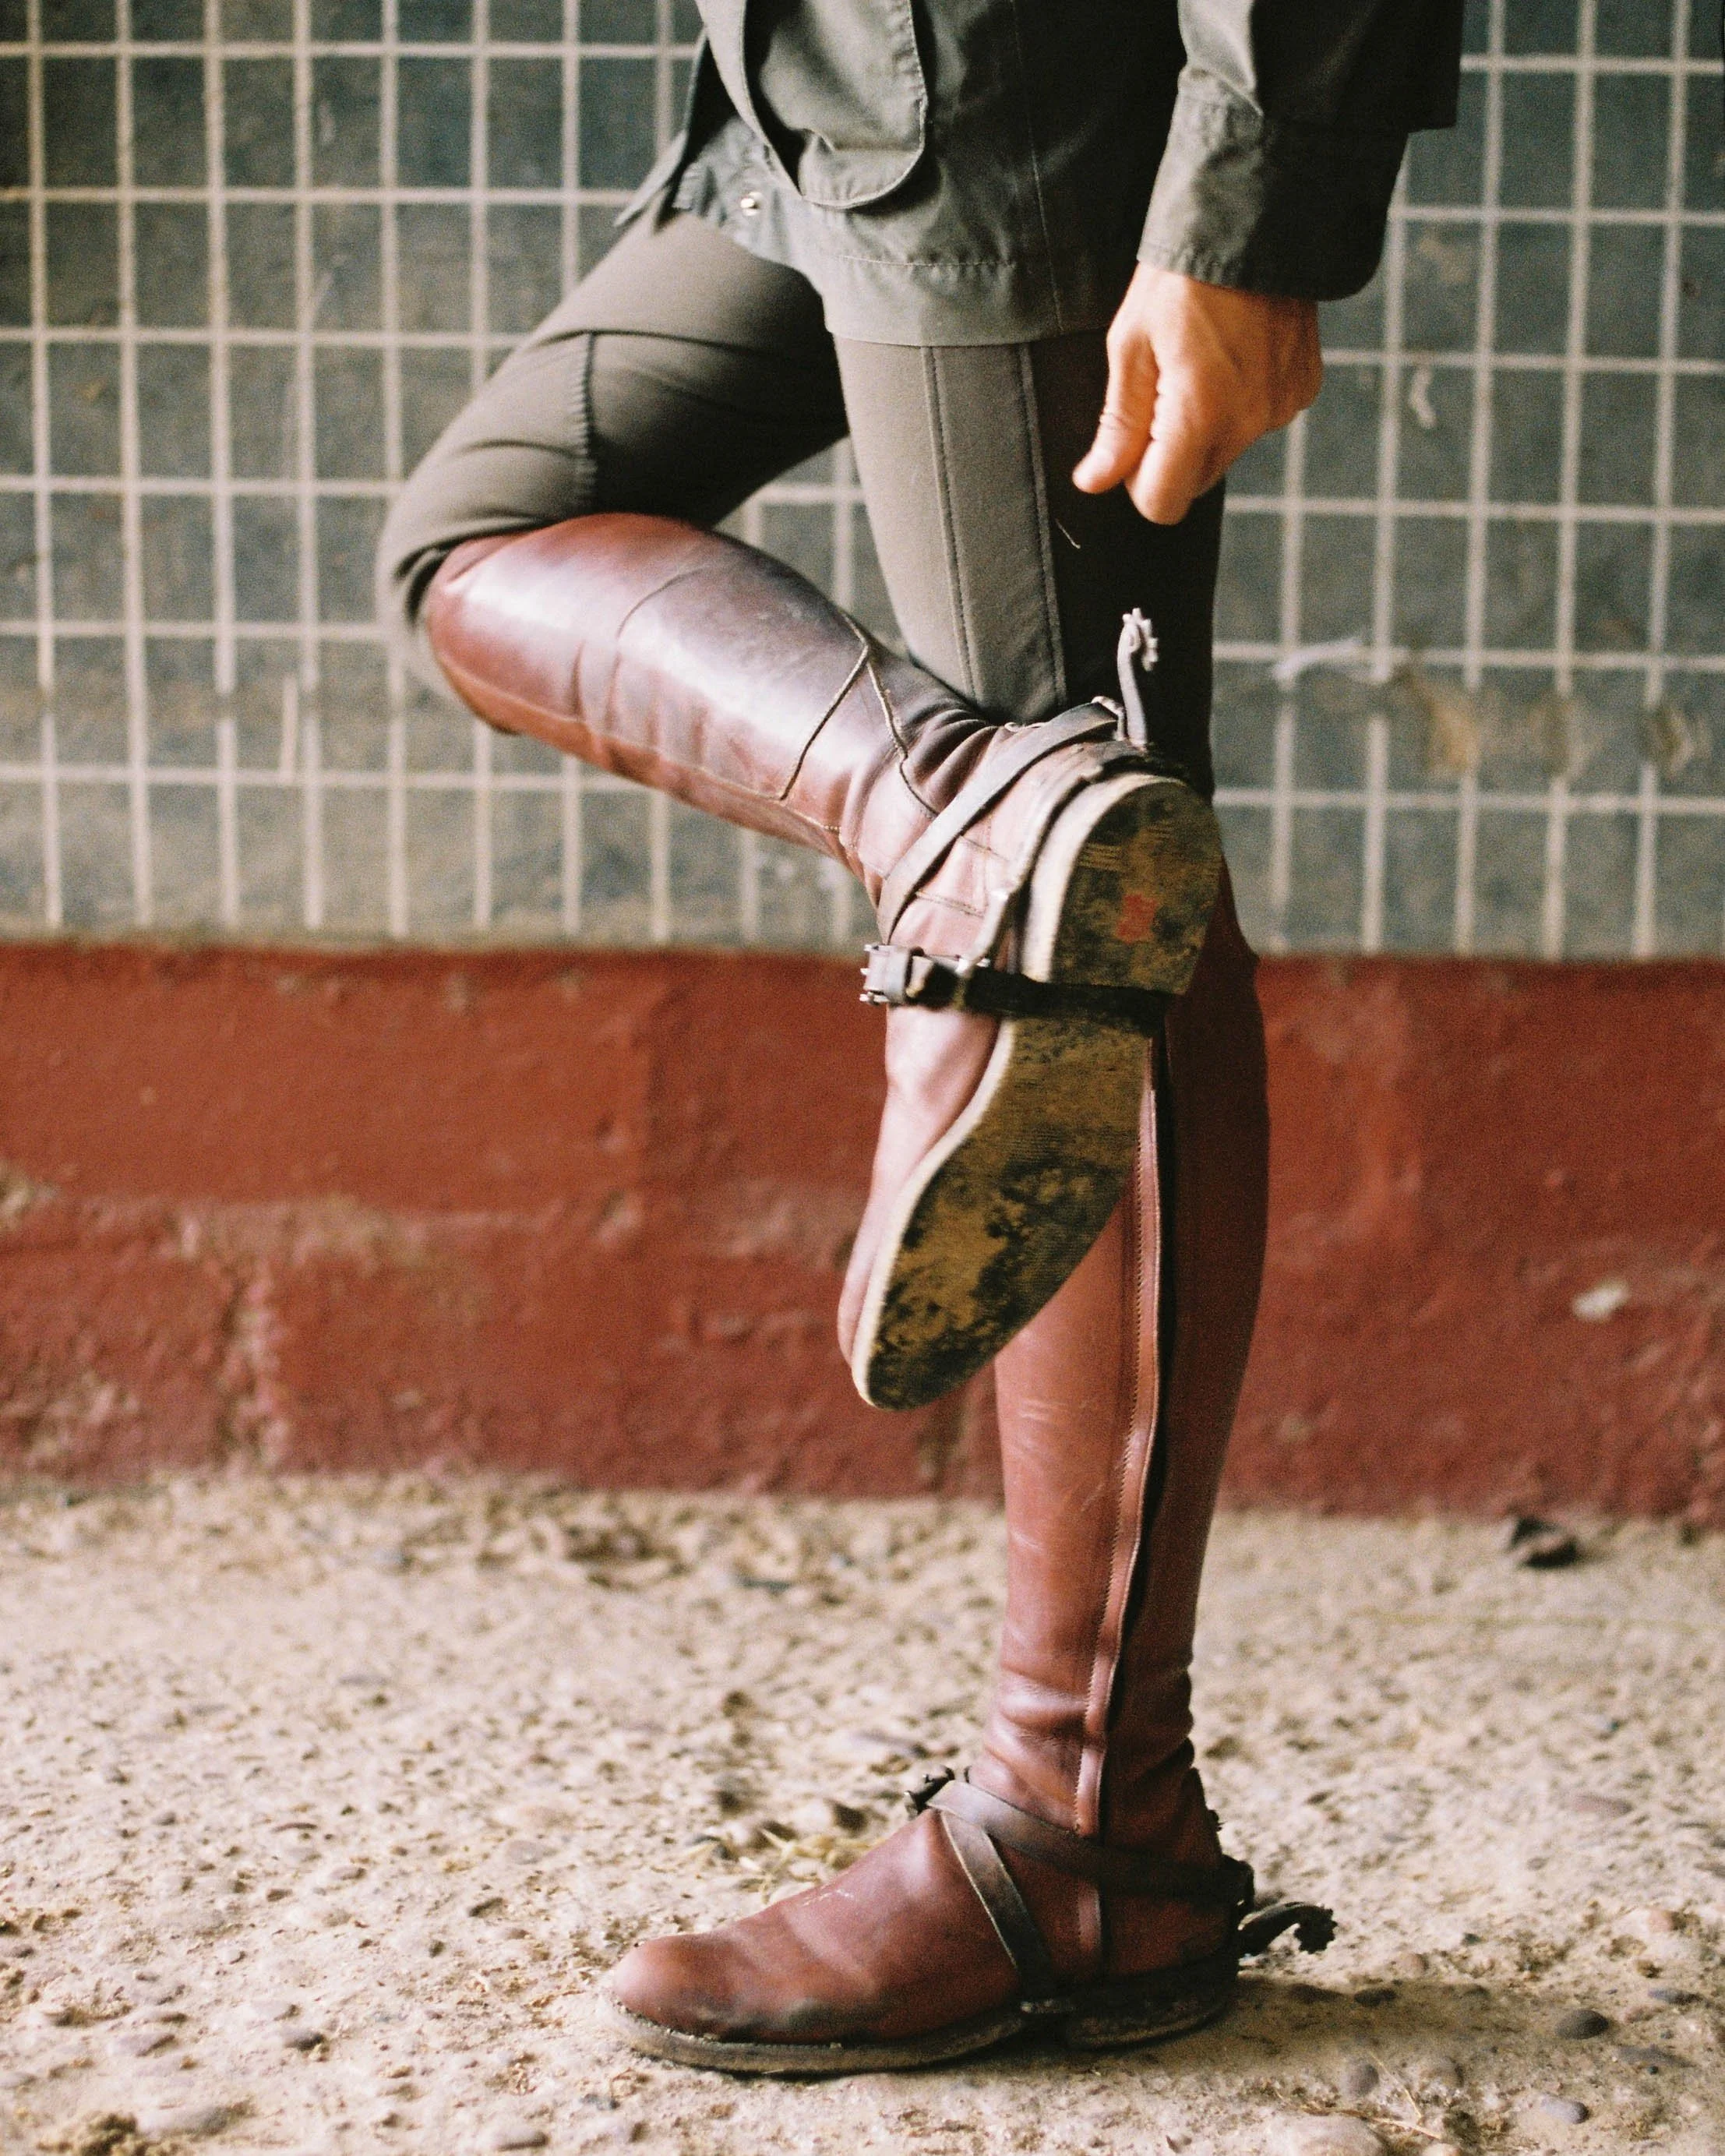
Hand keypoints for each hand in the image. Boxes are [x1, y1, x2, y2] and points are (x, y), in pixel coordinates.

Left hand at [1073, 265, 1322, 524]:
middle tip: (1160, 390)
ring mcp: (1280, 407)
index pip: (1162, 503)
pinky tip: (1234, 353)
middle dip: (1169, 456)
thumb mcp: (1131, 346)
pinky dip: (1241, 402)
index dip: (1136, 482)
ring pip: (1226, 451)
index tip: (1132, 439)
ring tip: (1200, 360)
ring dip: (1205, 427)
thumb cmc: (1180, 278)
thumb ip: (1117, 424)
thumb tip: (1094, 482)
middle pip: (1193, 482)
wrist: (1253, 219)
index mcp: (1199, 417)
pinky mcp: (1301, 388)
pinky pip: (1259, 420)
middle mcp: (1247, 423)